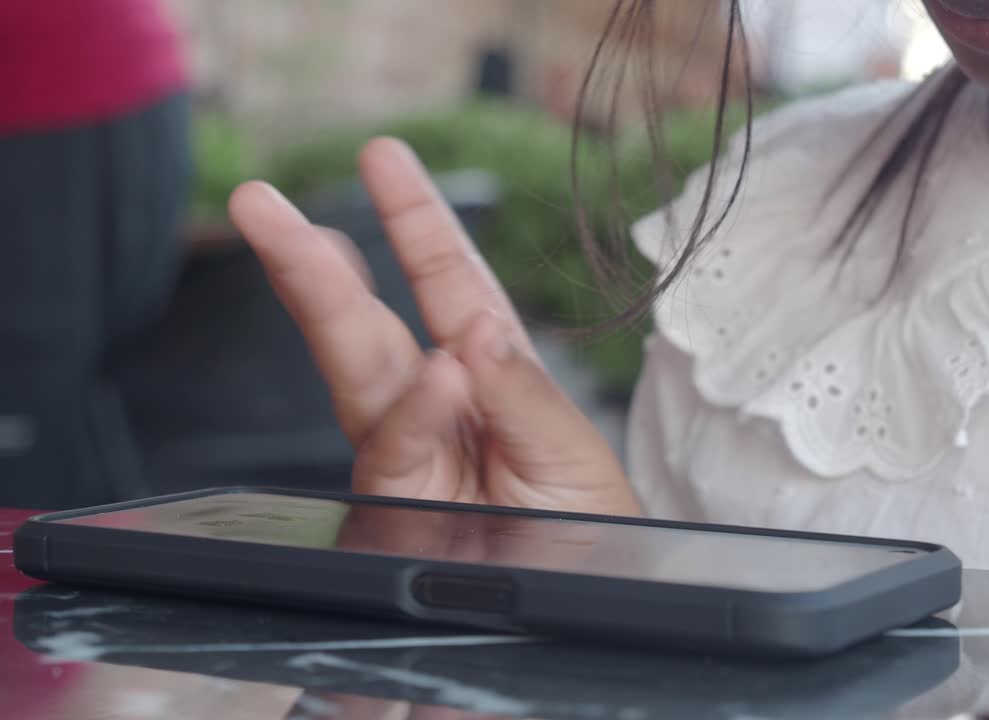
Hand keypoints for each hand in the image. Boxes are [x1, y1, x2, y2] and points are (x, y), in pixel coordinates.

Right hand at [227, 138, 638, 516]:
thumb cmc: (589, 528)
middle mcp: (436, 406)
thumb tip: (478, 329)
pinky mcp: (396, 505)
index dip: (416, 221)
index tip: (385, 160)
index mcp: (487, 374)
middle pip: (368, 324)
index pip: (448, 285)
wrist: (589, 599)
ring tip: (299, 243)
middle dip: (316, 261)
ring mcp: (408, 455)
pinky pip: (398, 447)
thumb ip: (523, 394)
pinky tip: (441, 371)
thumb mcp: (573, 452)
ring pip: (355, 372)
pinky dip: (419, 408)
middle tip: (260, 205)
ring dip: (324, 304)